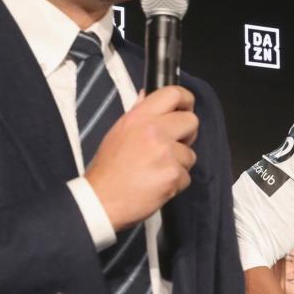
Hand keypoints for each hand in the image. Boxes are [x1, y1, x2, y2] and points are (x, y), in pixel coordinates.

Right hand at [86, 86, 197, 230]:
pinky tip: (157, 184)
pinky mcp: (174, 175)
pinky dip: (176, 182)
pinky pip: (187, 176)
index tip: (186, 107)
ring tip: (156, 170)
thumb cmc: (109, 168)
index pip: (172, 93)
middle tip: (172, 145)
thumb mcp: (118, 132)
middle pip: (192, 121)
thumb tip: (148, 95)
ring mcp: (166, 153)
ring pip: (190, 153)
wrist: (101, 200)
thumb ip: (138, 113)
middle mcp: (155, 131)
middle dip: (186, 134)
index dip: (185, 99)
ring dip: (178, 163)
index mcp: (139, 118)